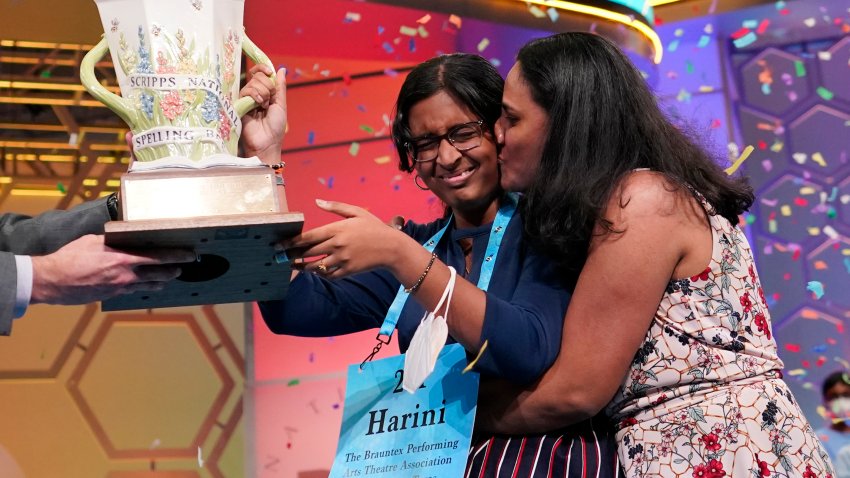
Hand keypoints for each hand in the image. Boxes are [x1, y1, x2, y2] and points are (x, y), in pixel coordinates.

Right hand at [30, 234, 195, 304]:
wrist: (52, 281)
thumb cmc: (69, 257)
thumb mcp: (93, 241)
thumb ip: (112, 240)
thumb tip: (122, 236)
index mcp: (123, 259)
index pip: (159, 257)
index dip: (177, 256)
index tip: (190, 254)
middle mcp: (126, 275)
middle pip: (160, 274)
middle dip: (174, 270)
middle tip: (184, 267)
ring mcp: (120, 287)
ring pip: (149, 285)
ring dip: (161, 281)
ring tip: (169, 277)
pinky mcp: (113, 295)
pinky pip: (134, 291)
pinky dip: (143, 287)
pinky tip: (146, 285)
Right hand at [240, 65, 286, 164]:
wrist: (267, 142)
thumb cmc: (275, 127)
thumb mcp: (281, 104)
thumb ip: (280, 87)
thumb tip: (281, 69)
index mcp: (265, 93)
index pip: (260, 73)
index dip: (263, 68)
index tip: (269, 72)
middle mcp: (254, 94)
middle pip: (258, 76)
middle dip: (267, 86)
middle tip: (268, 101)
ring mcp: (245, 99)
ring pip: (252, 82)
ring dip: (262, 93)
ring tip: (263, 107)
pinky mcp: (238, 104)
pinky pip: (245, 90)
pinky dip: (255, 95)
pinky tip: (257, 105)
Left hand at [283, 200, 409, 278]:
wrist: (392, 248)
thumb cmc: (374, 228)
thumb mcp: (357, 212)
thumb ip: (335, 207)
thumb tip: (316, 201)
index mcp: (337, 229)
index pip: (308, 237)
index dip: (291, 242)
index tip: (279, 244)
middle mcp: (337, 245)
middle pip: (308, 252)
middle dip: (292, 255)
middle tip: (281, 256)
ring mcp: (342, 259)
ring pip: (315, 266)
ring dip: (303, 267)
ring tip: (294, 265)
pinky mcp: (347, 271)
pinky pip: (328, 275)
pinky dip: (320, 274)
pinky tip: (315, 271)